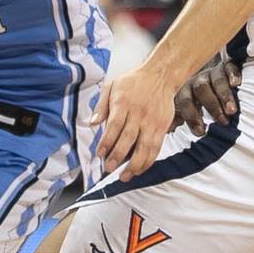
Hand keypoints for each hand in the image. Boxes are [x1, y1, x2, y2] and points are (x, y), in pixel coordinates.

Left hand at [92, 62, 180, 181]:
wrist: (159, 76)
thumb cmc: (132, 81)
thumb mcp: (112, 86)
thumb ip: (101, 106)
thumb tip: (91, 123)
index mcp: (123, 103)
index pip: (114, 126)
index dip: (106, 142)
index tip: (99, 154)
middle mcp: (138, 114)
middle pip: (128, 139)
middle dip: (117, 156)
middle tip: (108, 169)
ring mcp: (152, 122)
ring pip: (144, 147)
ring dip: (134, 164)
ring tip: (124, 176)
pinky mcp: (162, 127)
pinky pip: (156, 148)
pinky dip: (148, 161)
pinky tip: (140, 169)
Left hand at [171, 59, 240, 135]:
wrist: (206, 77)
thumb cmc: (195, 102)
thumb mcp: (184, 110)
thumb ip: (175, 119)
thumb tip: (167, 130)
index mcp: (184, 92)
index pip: (185, 102)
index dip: (191, 116)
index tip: (200, 132)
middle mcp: (197, 81)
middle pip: (201, 90)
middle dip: (212, 106)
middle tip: (222, 122)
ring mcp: (212, 73)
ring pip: (217, 81)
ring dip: (225, 96)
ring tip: (232, 111)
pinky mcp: (227, 67)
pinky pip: (229, 68)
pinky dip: (233, 75)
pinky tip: (235, 83)